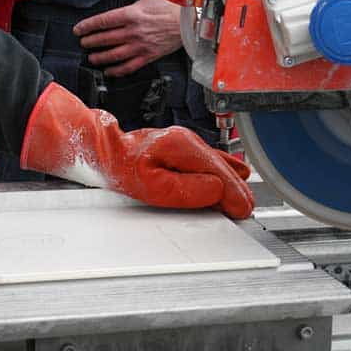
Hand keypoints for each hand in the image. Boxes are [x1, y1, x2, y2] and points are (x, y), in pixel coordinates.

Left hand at [21, 83, 253, 218]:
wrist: (102, 152)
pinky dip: (224, 171)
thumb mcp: (152, 187)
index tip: (243, 209)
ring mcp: (186, 142)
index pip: (219, 173)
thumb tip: (216, 190)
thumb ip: (187, 189)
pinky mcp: (182, 148)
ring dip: (232, 182)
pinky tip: (235, 177)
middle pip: (222, 167)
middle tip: (248, 209)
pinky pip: (210, 160)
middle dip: (237, 189)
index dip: (233, 193)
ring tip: (244, 201)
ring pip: (218, 163)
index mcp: (182, 147)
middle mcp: (187, 140)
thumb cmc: (121, 169)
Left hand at [73, 0, 181, 76]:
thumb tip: (121, 9)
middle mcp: (134, 32)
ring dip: (100, 57)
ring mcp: (140, 46)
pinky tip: (110, 71)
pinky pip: (129, 66)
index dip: (88, 26)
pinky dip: (117, 70)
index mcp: (131, 15)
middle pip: (105, 39)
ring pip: (114, 54)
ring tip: (92, 58)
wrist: (187, 23)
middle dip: (91, 42)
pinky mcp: (148, 56)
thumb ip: (131, 6)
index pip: (103, 22)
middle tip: (84, 43)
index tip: (79, 30)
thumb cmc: (170, 10)